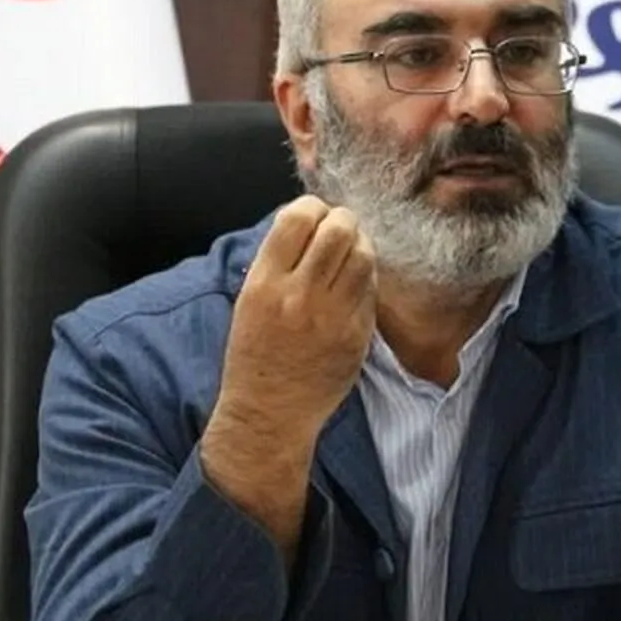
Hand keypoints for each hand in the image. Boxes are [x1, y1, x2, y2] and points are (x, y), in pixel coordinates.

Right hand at [214, 195, 376, 432]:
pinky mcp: (358, 335)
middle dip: (342, 221)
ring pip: (363, 255)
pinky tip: (353, 284)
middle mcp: (299, 296)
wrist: (269, 413)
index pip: (297, 218)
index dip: (312, 207)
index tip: (315, 214)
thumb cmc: (255, 355)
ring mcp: (332, 316)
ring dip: (359, 245)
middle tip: (339, 229)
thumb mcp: (250, 301)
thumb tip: (305, 219)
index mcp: (265, 284)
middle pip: (338, 230)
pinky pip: (370, 289)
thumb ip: (277, 261)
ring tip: (349, 254)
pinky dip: (365, 278)